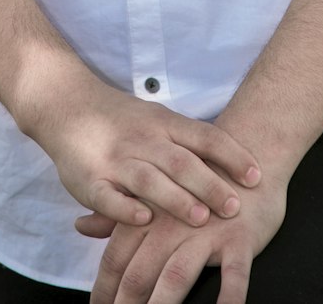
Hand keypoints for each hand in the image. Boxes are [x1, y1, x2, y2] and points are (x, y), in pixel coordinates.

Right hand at [21, 75, 258, 232]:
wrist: (66, 103)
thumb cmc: (121, 119)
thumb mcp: (157, 120)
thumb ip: (188, 142)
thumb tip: (234, 163)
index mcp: (163, 123)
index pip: (204, 137)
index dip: (231, 155)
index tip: (256, 176)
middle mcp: (143, 140)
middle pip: (181, 162)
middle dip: (210, 185)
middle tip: (235, 207)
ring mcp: (116, 159)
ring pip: (150, 180)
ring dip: (176, 199)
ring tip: (200, 218)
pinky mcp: (90, 180)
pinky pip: (109, 197)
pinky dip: (126, 209)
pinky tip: (144, 219)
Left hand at [85, 173, 288, 303]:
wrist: (250, 147)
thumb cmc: (198, 177)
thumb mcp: (153, 190)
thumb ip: (117, 213)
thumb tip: (81, 226)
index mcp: (149, 214)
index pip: (116, 258)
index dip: (103, 289)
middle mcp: (172, 225)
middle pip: (140, 272)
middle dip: (125, 303)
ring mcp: (206, 232)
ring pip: (176, 276)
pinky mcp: (239, 239)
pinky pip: (234, 275)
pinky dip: (229, 298)